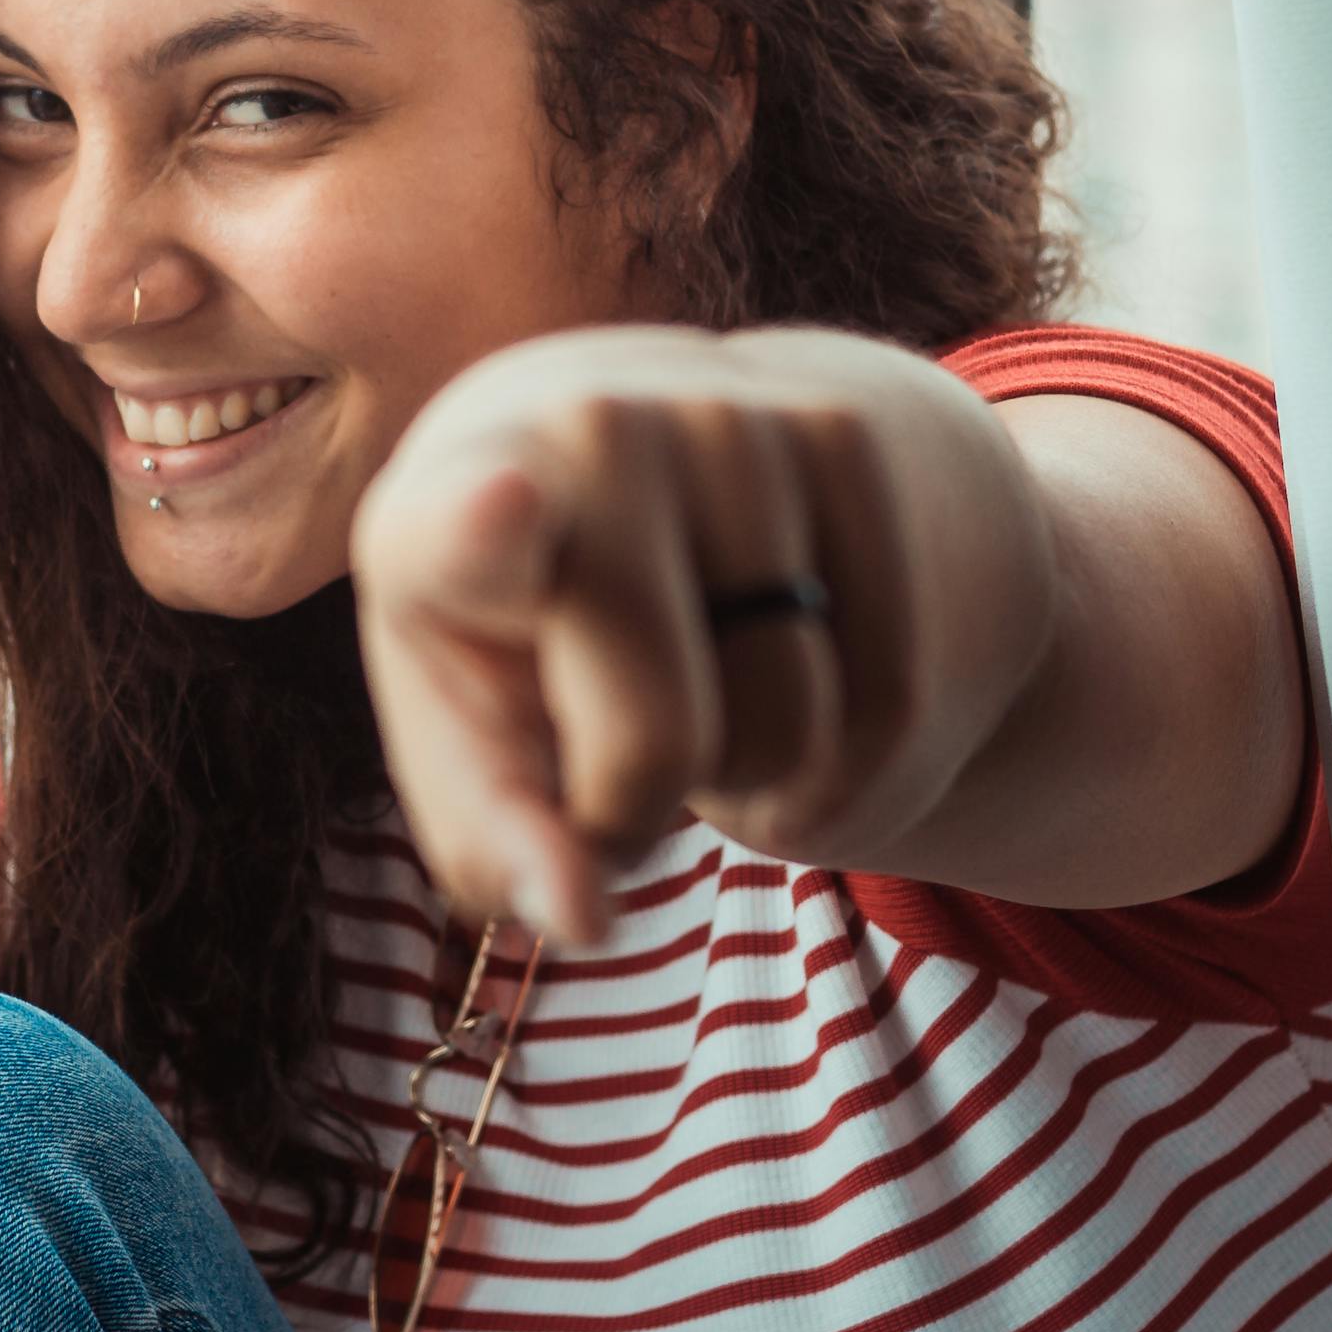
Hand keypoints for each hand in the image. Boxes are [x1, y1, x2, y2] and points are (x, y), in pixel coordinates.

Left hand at [347, 324, 929, 943]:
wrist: (677, 454)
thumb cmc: (538, 640)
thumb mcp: (481, 741)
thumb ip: (504, 844)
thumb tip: (584, 916)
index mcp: (441, 501)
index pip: (464, 524)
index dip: (483, 526)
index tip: (506, 500)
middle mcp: (581, 428)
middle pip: (658, 735)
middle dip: (639, 802)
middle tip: (606, 746)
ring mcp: (725, 414)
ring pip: (790, 726)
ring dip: (751, 766)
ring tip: (694, 671)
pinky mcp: (847, 430)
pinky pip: (891, 693)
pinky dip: (844, 733)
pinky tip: (783, 645)